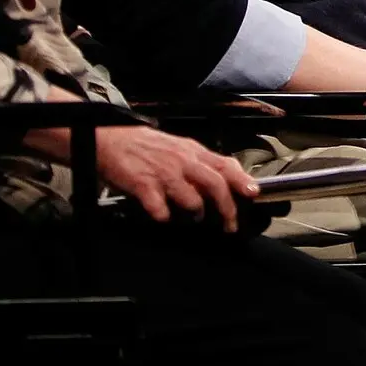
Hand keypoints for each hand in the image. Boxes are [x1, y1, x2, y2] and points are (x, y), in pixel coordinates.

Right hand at [96, 125, 259, 230]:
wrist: (112, 140)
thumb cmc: (148, 147)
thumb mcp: (180, 148)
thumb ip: (202, 162)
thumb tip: (228, 178)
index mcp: (193, 152)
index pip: (225, 165)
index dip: (242, 180)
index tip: (253, 194)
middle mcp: (182, 162)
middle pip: (215, 185)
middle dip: (227, 209)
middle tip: (230, 225)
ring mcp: (163, 174)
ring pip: (192, 200)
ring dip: (196, 214)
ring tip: (192, 217)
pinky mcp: (143, 186)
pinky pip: (161, 210)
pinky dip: (165, 217)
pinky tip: (163, 215)